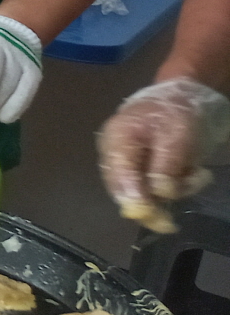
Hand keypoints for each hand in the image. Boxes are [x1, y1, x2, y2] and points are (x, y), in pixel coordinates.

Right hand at [98, 77, 229, 212]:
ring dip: (177, 189)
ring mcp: (131, 161)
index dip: (137, 202)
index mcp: (117, 142)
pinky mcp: (146, 166)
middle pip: (128, 191)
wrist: (187, 94)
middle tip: (179, 209)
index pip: (120, 179)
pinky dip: (179, 184)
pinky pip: (158, 187)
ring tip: (198, 174)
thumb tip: (156, 196)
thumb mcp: (176, 137)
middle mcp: (117, 154)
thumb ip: (163, 167)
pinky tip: (193, 172)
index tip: (160, 219)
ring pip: (147, 192)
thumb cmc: (179, 111)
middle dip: (159, 200)